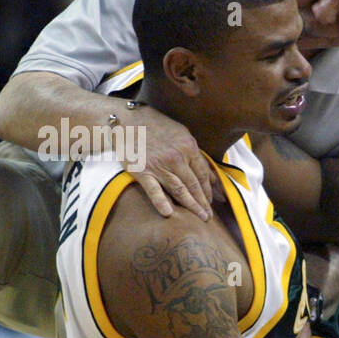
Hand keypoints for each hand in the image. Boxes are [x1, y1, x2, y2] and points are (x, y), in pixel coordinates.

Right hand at [127, 105, 215, 219]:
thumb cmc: (155, 125)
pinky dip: (161, 202)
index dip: (209, 190)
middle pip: (194, 184)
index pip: (203, 174)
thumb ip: (196, 154)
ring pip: (179, 190)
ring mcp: (159, 165)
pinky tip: (169, 213)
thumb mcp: (181, 134)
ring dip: (192, 206)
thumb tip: (211, 174)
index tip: (212, 201)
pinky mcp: (142, 171)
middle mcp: (177, 157)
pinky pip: (154, 189)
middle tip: (209, 216)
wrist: (126, 119)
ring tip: (200, 217)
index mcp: (188, 147)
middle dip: (203, 202)